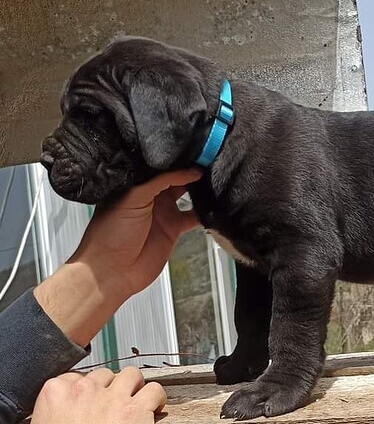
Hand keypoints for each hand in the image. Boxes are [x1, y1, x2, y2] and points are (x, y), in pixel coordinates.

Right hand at [30, 367, 165, 423]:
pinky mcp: (135, 411)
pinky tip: (152, 408)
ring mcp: (111, 398)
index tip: (88, 401)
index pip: (73, 377)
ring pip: (131, 375)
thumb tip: (64, 411)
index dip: (84, 391)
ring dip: (133, 387)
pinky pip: (154, 390)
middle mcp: (85, 391)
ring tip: (133, 402)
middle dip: (108, 389)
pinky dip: (156, 399)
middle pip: (104, 375)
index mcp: (57, 395)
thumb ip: (55, 412)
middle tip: (109, 408)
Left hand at [34, 169, 201, 346]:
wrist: (111, 272)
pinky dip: (204, 212)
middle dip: (191, 170)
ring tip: (214, 178)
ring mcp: (162, 212)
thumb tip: (187, 170)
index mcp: (136, 184)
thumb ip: (159, 181)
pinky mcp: (173, 229)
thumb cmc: (110, 234)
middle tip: (209, 160)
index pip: (160, 166)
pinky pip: (192, 217)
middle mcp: (150, 196)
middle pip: (176, 178)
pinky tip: (213, 205)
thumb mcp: (132, 198)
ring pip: (187, 195)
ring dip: (199, 189)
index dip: (177, 158)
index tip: (195, 151)